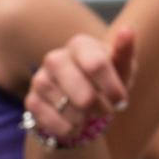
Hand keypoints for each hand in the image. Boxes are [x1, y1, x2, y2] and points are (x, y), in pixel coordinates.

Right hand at [26, 25, 135, 145]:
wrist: (83, 97)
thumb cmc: (106, 77)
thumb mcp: (120, 66)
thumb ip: (125, 51)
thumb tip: (128, 30)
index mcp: (80, 44)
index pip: (96, 65)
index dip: (112, 88)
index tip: (121, 100)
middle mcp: (55, 58)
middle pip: (83, 95)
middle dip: (100, 108)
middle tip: (106, 109)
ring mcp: (40, 79)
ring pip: (67, 110)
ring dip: (84, 119)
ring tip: (90, 115)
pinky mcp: (31, 100)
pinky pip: (51, 121)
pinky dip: (68, 128)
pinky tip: (75, 124)